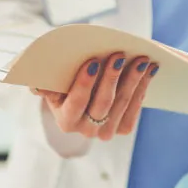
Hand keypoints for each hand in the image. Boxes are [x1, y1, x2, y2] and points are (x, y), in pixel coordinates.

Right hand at [34, 52, 157, 139]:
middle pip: (103, 103)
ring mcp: (106, 132)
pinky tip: (149, 70)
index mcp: (65, 121)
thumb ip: (44, 83)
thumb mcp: (50, 82)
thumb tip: (38, 86)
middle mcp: (86, 131)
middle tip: (119, 55)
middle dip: (112, 77)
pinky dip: (142, 86)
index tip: (93, 61)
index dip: (84, 82)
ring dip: (134, 79)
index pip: (76, 102)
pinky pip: (135, 107)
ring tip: (141, 59)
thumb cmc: (63, 83)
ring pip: (122, 103)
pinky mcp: (122, 128)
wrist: (79, 97)